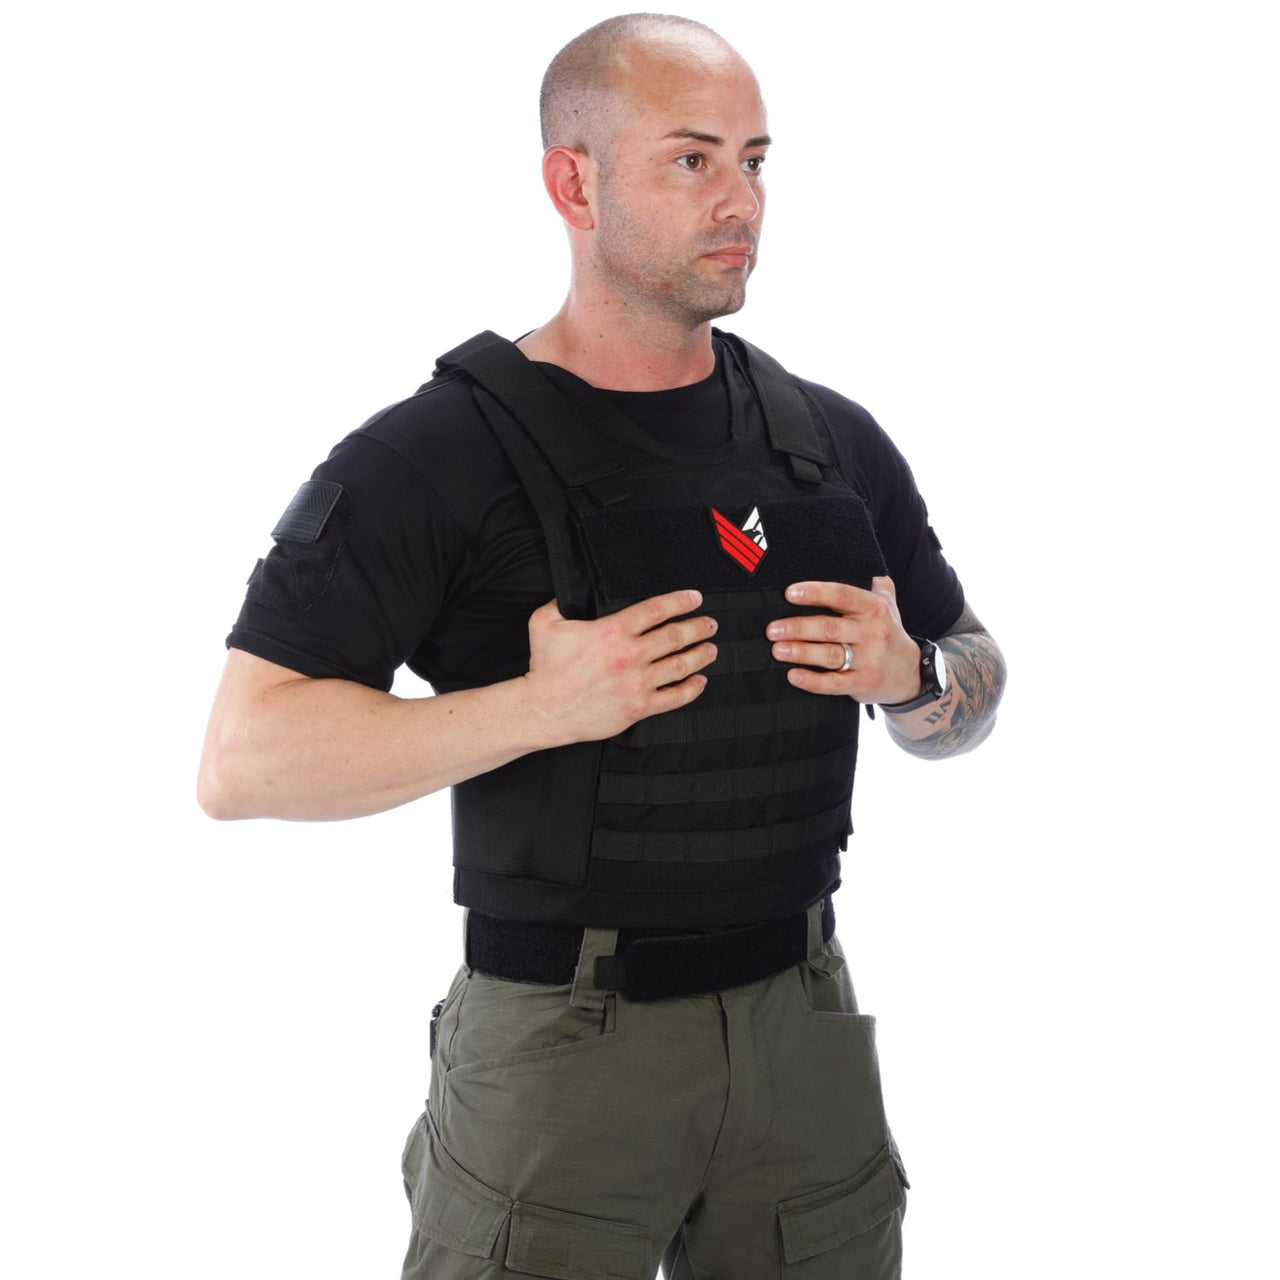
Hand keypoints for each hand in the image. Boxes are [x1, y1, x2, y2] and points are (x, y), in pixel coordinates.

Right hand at [523, 589, 716, 743]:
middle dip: (697, 627)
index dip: (680, 601)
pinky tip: (700, 682)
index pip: (656, 610)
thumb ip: (560, 601)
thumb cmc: (544, 667)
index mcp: (612, 630)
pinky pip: (673, 698)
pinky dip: (691, 689)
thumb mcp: (545, 622)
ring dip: (700, 655)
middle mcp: (629, 655)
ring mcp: (636, 683)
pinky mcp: (638, 708)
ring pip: (679, 665)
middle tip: (710, 624)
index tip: (695, 598)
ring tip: (711, 649)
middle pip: (674, 636)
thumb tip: (571, 590)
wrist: (542, 709)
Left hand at [766, 576, 920, 703]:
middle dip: (797, 628)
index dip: (815, 593)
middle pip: (829, 628)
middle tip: (772, 629)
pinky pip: (834, 683)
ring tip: (777, 650)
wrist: (909, 672)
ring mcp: (869, 660)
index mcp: (874, 607)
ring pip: (829, 655)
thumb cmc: (886, 632)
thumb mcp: (887, 603)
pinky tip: (793, 675)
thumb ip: (871, 582)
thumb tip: (847, 559)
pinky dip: (812, 681)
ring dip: (800, 652)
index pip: (842, 595)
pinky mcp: (863, 683)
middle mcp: (873, 632)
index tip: (789, 593)